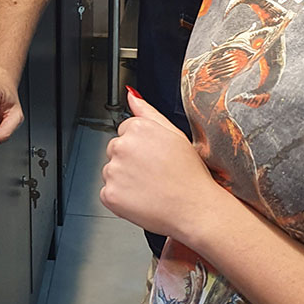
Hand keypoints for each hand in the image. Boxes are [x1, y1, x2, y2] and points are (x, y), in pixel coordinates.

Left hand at [100, 88, 217, 238]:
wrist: (195, 208)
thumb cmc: (189, 174)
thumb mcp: (174, 134)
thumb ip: (148, 112)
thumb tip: (132, 95)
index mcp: (137, 128)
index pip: (126, 132)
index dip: (142, 147)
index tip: (155, 158)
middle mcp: (121, 146)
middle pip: (116, 150)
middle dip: (130, 161)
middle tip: (154, 174)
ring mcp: (113, 171)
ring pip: (111, 172)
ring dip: (124, 179)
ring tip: (150, 187)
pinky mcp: (109, 194)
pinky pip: (108, 193)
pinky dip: (121, 198)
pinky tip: (142, 199)